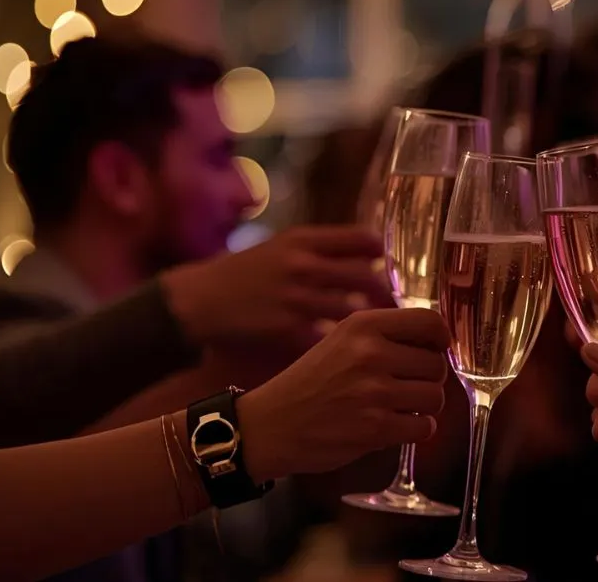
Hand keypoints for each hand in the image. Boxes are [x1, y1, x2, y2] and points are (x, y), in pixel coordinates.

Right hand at [161, 226, 392, 353]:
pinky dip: (342, 350)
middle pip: (367, 280)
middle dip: (388, 299)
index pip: (364, 241)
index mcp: (305, 240)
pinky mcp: (287, 330)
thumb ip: (324, 249)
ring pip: (354, 314)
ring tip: (383, 340)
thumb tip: (372, 254)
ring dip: (372, 329)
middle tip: (400, 314)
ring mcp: (296, 299)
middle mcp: (304, 265)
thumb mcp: (282, 246)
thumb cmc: (244, 272)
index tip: (392, 273)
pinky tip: (351, 357)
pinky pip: (328, 342)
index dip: (384, 259)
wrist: (198, 301)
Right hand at [238, 308, 449, 481]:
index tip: (438, 349)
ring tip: (398, 407)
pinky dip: (416, 429)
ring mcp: (374, 392)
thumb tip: (436, 342)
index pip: (429, 323)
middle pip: (436, 364)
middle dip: (428, 379)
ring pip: (435, 397)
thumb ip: (384, 336)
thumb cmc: (309, 383)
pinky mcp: (375, 428)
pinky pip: (424, 427)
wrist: (269, 425)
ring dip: (423, 407)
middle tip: (406, 387)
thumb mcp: (341, 341)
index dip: (441, 339)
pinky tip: (394, 426)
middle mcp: (370, 353)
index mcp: (362, 326)